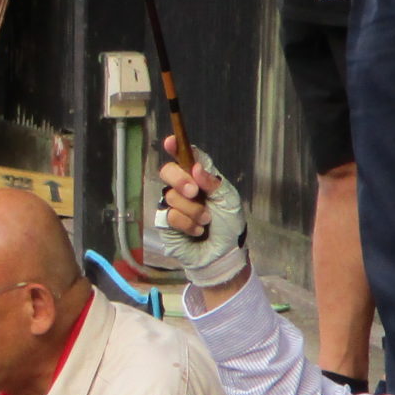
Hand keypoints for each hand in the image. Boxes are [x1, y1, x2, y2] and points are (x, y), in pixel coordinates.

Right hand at [151, 137, 250, 291]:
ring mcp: (172, 205)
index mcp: (198, 178)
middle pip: (168, 172)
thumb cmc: (229, 225)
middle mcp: (182, 188)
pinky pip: (169, 216)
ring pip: (171, 197)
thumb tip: (196, 168)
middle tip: (194, 192)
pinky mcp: (164, 223)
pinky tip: (196, 230)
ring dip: (192, 210)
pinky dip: (186, 224)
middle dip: (180, 180)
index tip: (170, 141)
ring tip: (205, 221)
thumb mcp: (229, 200)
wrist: (223, 253)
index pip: (185, 158)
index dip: (175, 147)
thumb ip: (214, 183)